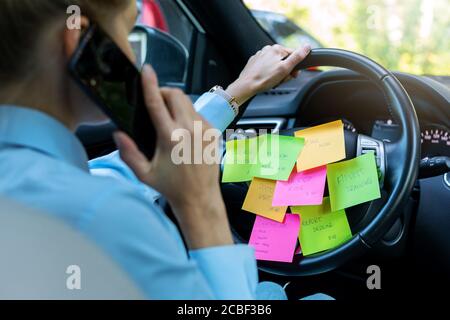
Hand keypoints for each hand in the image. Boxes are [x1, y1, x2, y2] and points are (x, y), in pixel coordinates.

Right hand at [114, 65, 232, 248]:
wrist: (200, 197)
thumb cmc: (171, 187)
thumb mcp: (144, 173)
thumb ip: (128, 153)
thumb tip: (118, 133)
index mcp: (171, 137)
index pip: (157, 103)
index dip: (150, 83)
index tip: (146, 70)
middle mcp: (190, 129)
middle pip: (176, 94)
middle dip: (163, 92)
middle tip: (155, 101)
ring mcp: (204, 129)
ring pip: (188, 102)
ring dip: (176, 102)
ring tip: (167, 118)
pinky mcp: (213, 132)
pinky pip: (198, 113)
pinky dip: (187, 114)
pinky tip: (182, 130)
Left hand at [226, 44, 310, 104]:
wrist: (246, 86)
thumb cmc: (264, 78)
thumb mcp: (285, 68)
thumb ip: (297, 57)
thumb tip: (307, 46)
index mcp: (276, 49)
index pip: (293, 55)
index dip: (295, 67)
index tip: (293, 75)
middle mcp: (267, 49)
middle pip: (284, 61)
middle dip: (285, 71)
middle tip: (281, 80)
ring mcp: (260, 56)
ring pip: (275, 65)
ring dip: (277, 74)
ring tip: (272, 81)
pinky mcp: (254, 63)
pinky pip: (266, 68)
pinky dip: (268, 74)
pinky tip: (266, 80)